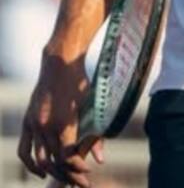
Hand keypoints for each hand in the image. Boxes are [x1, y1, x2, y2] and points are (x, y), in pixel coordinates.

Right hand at [17, 52, 104, 186]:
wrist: (60, 64)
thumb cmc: (82, 83)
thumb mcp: (94, 107)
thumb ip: (96, 135)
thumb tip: (101, 160)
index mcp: (64, 123)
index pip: (68, 157)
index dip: (77, 169)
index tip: (88, 174)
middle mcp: (46, 126)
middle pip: (54, 162)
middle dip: (68, 175)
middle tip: (81, 183)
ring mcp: (34, 125)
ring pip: (39, 160)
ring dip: (52, 173)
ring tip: (64, 179)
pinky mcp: (27, 122)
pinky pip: (24, 149)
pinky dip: (30, 163)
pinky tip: (41, 172)